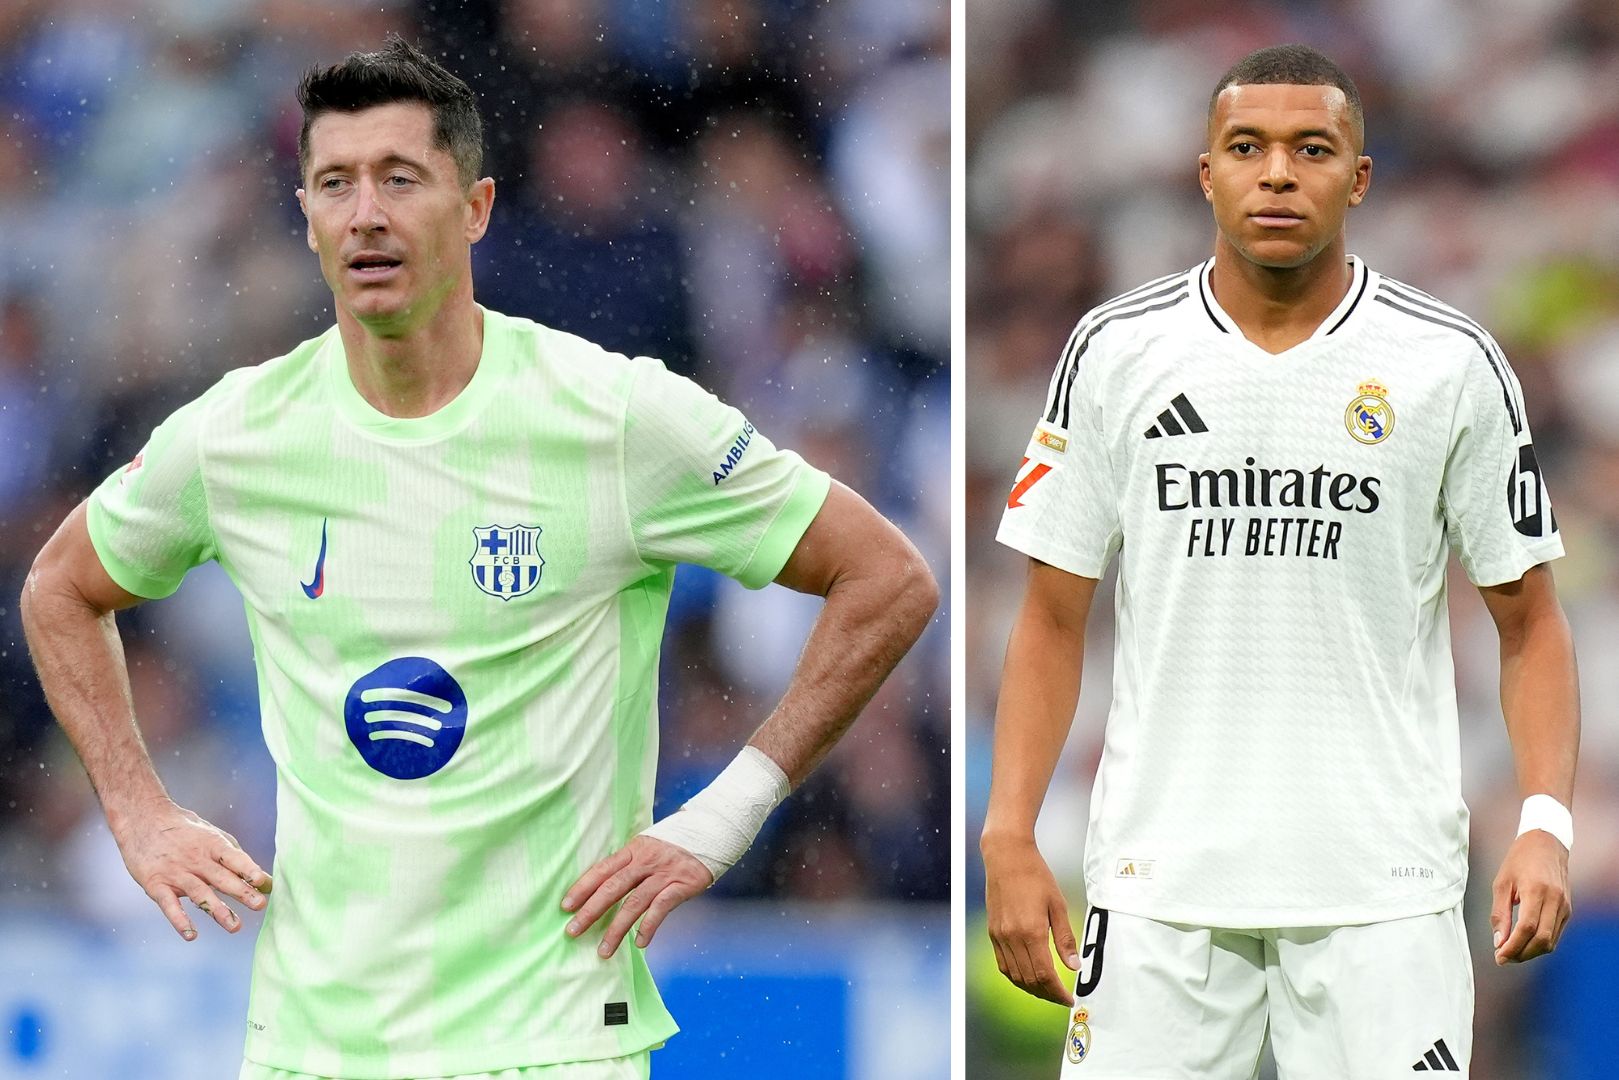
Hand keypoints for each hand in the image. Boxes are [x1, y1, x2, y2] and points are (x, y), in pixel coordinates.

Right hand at [110, 797, 272, 940]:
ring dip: (218, 911)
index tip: (263, 882)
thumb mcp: (212, 834)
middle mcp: (196, 859)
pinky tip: (191, 935)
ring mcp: (176, 872)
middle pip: (221, 878)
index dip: (249, 869)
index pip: (234, 858)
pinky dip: (179, 920)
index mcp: (213, 845)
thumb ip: (235, 857)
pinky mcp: (156, 885)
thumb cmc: (184, 829)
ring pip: (199, 893)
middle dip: (242, 892)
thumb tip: (264, 880)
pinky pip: (169, 905)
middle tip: (260, 905)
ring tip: (235, 926)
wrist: (142, 818)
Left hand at [561, 835, 713, 957]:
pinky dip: (649, 926)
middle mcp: (646, 861)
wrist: (712, 831)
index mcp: (634, 850)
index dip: (582, 887)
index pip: (602, 869)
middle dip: (591, 911)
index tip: (565, 906)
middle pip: (613, 887)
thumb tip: (604, 886)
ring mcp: (664, 874)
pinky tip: (640, 943)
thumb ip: (630, 863)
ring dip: (617, 929)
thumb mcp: (649, 846)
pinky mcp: (682, 884)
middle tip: (573, 931)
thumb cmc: (675, 844)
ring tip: (604, 951)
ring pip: (634, 903)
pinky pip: (662, 908)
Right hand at [982, 834, 1077, 1004]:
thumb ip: (1065, 938)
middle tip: (1061, 997)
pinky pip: (1003, 964)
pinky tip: (1027, 976)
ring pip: (1014, 976)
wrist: (1006, 857)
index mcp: (1031, 931)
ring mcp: (999, 936)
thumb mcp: (1057, 904)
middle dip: (1047, 994)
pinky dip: (1016, 976)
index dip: (1058, 992)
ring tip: (1047, 990)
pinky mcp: (992, 932)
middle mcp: (1012, 937)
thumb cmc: (1035, 875)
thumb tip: (1074, 965)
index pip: (1045, 975)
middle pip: (1029, 980)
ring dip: (1031, 988)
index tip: (1068, 999)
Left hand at [1491, 829, 1570, 964]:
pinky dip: (1541, 943)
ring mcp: (1565, 906)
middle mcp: (1555, 901)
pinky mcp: (1568, 910)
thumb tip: (1498, 941)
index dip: (1513, 947)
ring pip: (1551, 941)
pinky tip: (1525, 942)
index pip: (1527, 928)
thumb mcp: (1501, 882)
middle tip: (1503, 958)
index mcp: (1536, 891)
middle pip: (1542, 940)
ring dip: (1531, 952)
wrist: (1546, 844)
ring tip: (1512, 952)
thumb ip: (1499, 913)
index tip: (1499, 956)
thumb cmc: (1520, 860)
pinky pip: (1556, 934)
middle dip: (1522, 954)